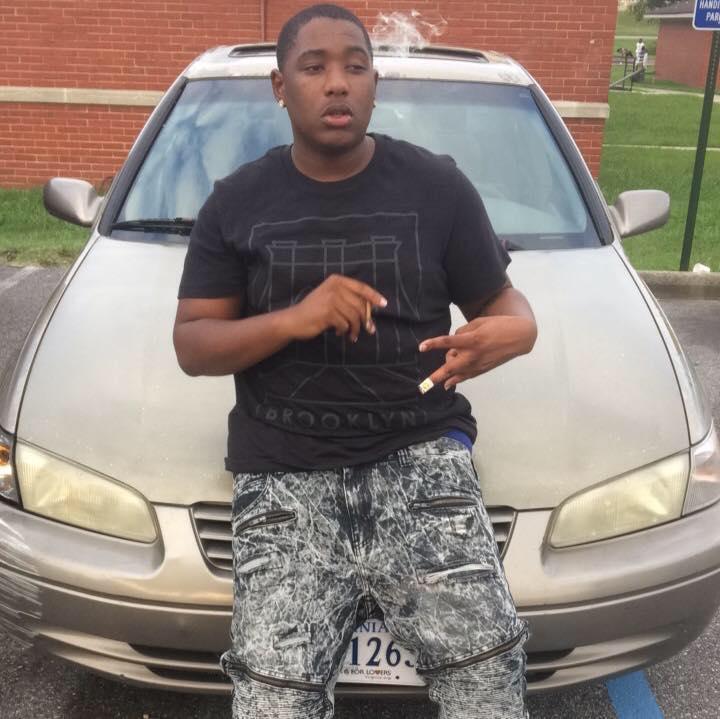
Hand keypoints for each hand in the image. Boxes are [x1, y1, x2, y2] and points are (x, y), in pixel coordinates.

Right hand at [286, 274, 386, 342]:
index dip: (374, 296)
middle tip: (368, 330)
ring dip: (355, 329)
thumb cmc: (314, 311)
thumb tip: (371, 314)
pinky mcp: (328, 312)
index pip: (361, 287)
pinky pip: (345, 324)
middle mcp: (335, 287)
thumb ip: (348, 300)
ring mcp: (331, 299)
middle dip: (366, 320)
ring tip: (351, 335)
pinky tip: (337, 332)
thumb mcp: (331, 299)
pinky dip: (344, 331)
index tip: (384, 304)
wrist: (293, 320)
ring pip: (354, 316)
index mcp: (337, 281)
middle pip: (361, 304)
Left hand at [418, 315, 536, 389]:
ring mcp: (478, 364)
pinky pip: (466, 376)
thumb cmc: (498, 325)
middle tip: (423, 385)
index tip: (421, 347)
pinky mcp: (483, 369)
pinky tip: (448, 383)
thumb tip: (452, 343)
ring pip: (457, 374)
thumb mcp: (478, 322)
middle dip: (435, 376)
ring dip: (445, 376)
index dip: (433, 344)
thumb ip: (462, 332)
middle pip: (450, 367)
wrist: (519, 337)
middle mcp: (474, 354)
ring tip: (433, 381)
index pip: (447, 342)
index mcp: (472, 340)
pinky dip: (456, 380)